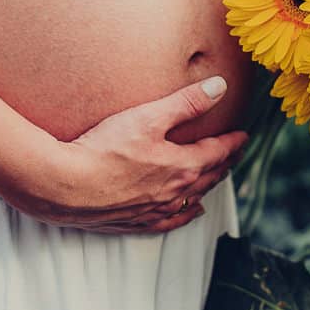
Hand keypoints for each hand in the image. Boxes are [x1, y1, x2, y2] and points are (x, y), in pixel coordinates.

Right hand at [8, 76, 247, 233]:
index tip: (243, 135)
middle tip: (235, 153)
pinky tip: (192, 211)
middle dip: (225, 162)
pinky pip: (172, 220)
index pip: (217, 152)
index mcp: (183, 166)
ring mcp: (156, 210)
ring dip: (209, 185)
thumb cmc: (105, 149)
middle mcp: (175, 192)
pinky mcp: (137, 222)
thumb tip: (220, 87)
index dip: (232, 142)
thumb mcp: (148, 117)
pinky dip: (187, 213)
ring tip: (218, 176)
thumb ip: (187, 102)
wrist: (66, 186)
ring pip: (194, 198)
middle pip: (209, 176)